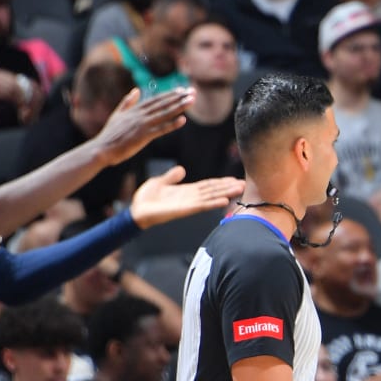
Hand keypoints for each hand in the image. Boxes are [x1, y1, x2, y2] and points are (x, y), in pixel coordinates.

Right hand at [92, 88, 195, 164]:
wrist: (101, 149)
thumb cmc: (109, 134)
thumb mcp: (117, 114)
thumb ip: (127, 102)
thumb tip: (136, 90)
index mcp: (134, 110)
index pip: (156, 100)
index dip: (169, 95)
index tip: (181, 90)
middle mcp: (140, 115)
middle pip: (163, 104)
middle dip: (178, 98)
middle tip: (192, 92)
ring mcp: (142, 125)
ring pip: (164, 114)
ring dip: (179, 107)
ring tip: (191, 101)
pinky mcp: (143, 137)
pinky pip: (161, 129)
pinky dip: (172, 124)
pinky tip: (183, 120)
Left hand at [130, 166, 244, 227]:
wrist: (136, 210)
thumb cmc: (145, 198)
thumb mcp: (159, 182)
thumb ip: (171, 177)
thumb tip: (182, 169)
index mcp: (186, 191)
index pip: (208, 185)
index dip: (221, 182)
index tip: (234, 179)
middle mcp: (190, 198)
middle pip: (213, 191)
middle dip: (228, 187)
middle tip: (244, 184)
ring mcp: (188, 204)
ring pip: (211, 197)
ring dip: (226, 193)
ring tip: (240, 189)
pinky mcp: (184, 210)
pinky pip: (201, 206)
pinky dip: (213, 203)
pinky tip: (224, 201)